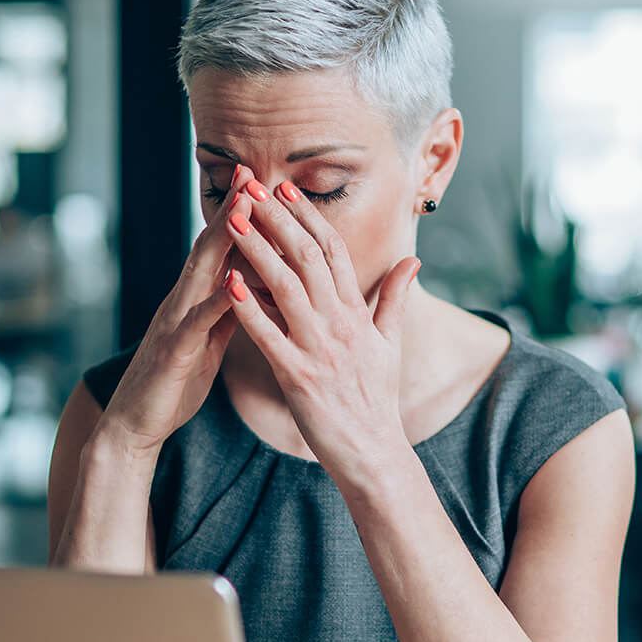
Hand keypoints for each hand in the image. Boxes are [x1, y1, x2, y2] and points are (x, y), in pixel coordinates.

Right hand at [98, 166, 254, 453]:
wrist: (134, 425)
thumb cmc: (174, 382)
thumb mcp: (208, 340)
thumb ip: (227, 310)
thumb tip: (251, 282)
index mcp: (196, 300)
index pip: (221, 248)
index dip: (241, 215)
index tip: (263, 181)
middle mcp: (182, 302)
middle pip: (209, 247)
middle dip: (231, 209)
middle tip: (251, 172)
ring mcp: (174, 323)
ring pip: (200, 273)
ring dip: (222, 239)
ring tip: (244, 208)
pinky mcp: (173, 352)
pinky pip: (196, 323)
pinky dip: (216, 302)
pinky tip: (234, 283)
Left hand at [223, 177, 420, 485]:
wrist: (374, 454)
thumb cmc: (377, 400)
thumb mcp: (391, 343)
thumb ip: (394, 298)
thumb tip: (413, 260)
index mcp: (358, 313)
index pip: (332, 251)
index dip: (306, 216)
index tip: (284, 187)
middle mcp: (341, 324)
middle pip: (306, 257)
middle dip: (276, 219)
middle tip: (251, 188)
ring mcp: (320, 349)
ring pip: (286, 287)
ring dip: (257, 250)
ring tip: (232, 220)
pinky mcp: (298, 377)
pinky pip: (269, 337)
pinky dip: (249, 309)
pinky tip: (228, 283)